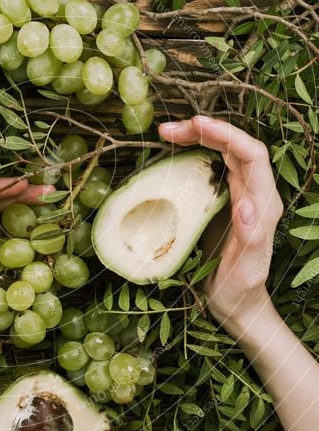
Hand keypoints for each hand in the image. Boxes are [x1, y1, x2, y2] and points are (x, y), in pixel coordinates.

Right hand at [158, 115, 283, 327]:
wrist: (237, 305)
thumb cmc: (240, 291)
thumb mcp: (246, 271)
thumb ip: (251, 238)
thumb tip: (245, 204)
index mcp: (264, 206)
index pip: (253, 156)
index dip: (227, 135)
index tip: (197, 125)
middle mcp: (255, 194)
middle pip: (236, 147)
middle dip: (206, 130)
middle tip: (169, 129)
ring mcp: (240, 195)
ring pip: (224, 153)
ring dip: (198, 137)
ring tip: (167, 133)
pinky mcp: (224, 200)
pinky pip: (213, 166)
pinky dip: (193, 152)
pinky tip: (174, 151)